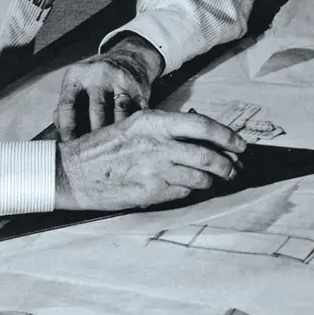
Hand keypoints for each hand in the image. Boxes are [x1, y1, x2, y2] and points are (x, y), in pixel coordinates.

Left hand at [54, 34, 163, 140]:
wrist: (128, 59)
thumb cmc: (95, 81)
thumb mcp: (76, 86)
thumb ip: (65, 110)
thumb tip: (60, 140)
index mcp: (76, 77)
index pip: (67, 105)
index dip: (67, 129)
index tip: (68, 147)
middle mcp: (98, 75)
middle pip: (96, 110)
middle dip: (95, 135)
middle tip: (93, 154)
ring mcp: (120, 79)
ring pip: (119, 111)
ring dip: (116, 133)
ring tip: (112, 151)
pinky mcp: (138, 88)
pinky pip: (137, 111)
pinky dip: (133, 127)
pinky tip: (131, 141)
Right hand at [55, 109, 244, 211]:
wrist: (73, 172)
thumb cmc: (101, 148)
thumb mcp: (132, 126)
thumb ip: (163, 130)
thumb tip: (198, 136)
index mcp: (152, 121)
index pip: (203, 126)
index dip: (228, 136)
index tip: (240, 144)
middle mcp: (157, 144)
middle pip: (208, 156)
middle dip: (228, 164)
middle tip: (235, 168)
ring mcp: (155, 170)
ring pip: (200, 178)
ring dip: (212, 181)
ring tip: (214, 181)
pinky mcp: (150, 192)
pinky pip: (182, 193)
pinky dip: (190, 192)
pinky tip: (188, 188)